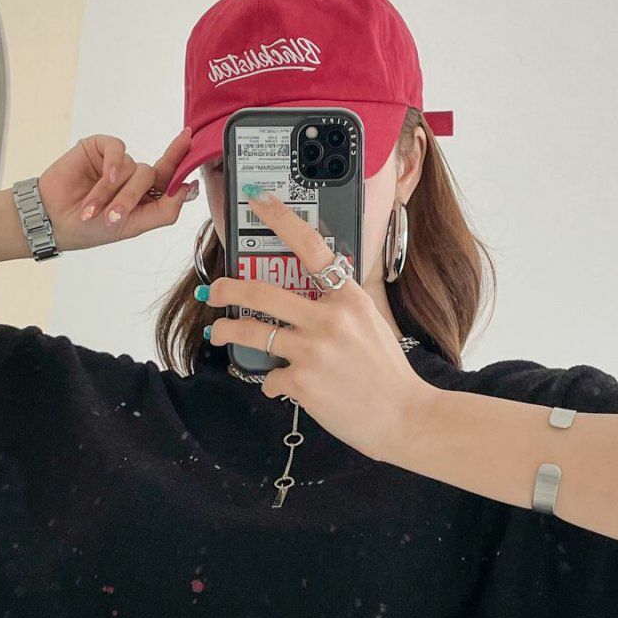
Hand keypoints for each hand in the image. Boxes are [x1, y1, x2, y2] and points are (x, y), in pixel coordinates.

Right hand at [36, 127, 199, 251]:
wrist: (52, 221)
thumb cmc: (90, 228)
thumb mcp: (132, 226)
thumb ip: (164, 211)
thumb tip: (188, 189)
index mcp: (145, 196)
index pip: (169, 176)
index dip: (181, 159)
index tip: (190, 140)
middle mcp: (133, 177)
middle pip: (151, 176)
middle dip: (131, 198)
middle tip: (112, 217)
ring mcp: (116, 162)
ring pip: (132, 166)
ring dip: (111, 191)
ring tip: (91, 208)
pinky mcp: (99, 148)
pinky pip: (117, 148)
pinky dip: (113, 163)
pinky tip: (104, 176)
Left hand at [202, 191, 434, 464]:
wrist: (403, 415)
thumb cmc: (386, 372)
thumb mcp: (369, 322)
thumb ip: (339, 305)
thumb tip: (309, 295)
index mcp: (348, 298)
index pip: (311, 247)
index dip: (280, 220)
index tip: (258, 202)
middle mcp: (328, 319)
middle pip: (262, 293)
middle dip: (228, 289)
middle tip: (214, 290)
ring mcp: (312, 351)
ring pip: (252, 333)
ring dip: (227, 332)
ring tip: (219, 334)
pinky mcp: (302, 382)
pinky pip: (270, 377)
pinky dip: (273, 382)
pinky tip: (285, 386)